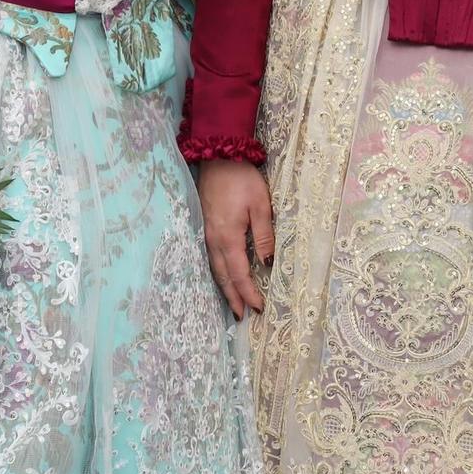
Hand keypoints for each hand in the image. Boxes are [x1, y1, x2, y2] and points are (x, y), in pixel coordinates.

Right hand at [197, 159, 272, 319]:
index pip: (239, 274)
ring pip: (214, 269)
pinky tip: (223, 277)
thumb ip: (264, 235)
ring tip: (234, 304)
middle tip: (243, 317)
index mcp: (228, 237)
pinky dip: (218, 273)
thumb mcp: (261, 205)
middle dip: (233, 297)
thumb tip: (267, 263)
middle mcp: (213, 239)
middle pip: (222, 277)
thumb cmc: (242, 179)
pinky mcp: (205, 225)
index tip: (259, 309)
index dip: (249, 293)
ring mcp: (206, 233)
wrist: (218, 156)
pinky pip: (210, 257)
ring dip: (224, 288)